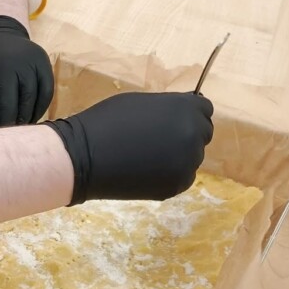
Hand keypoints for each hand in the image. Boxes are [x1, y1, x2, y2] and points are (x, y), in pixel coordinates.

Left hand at [0, 15, 53, 128]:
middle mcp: (5, 67)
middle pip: (9, 110)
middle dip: (6, 127)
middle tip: (4, 137)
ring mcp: (26, 64)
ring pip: (28, 104)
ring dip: (23, 121)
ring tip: (17, 127)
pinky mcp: (43, 63)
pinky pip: (45, 95)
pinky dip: (39, 110)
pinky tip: (30, 116)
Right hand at [44, 91, 213, 203]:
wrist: (84, 158)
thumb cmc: (106, 122)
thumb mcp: (141, 102)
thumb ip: (168, 108)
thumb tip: (182, 115)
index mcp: (185, 109)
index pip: (205, 110)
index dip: (189, 114)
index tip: (173, 119)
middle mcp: (193, 135)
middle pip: (203, 133)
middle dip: (186, 134)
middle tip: (158, 139)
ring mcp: (188, 163)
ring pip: (192, 157)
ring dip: (178, 155)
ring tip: (148, 156)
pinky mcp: (177, 186)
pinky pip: (183, 176)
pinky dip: (170, 174)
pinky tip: (146, 170)